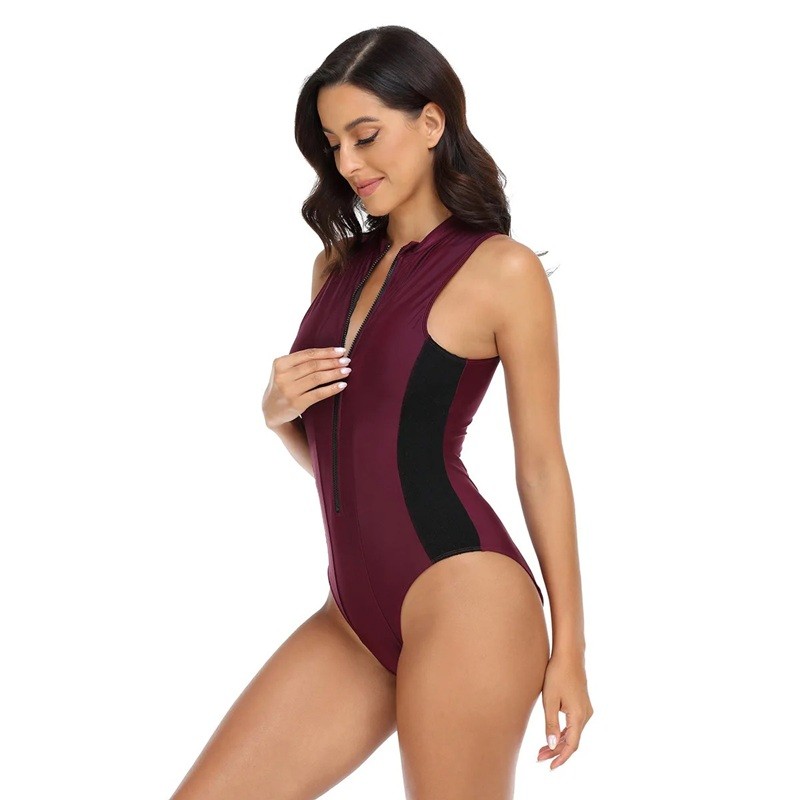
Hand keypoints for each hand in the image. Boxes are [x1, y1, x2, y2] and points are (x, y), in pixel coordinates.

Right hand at [262, 346, 350, 428]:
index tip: (341, 350)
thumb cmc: (284, 386)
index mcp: (280, 363)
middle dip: (332, 362)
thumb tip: (330, 353)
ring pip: (316, 378)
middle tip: (347, 360)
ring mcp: (288, 391)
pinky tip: (342, 385)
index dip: (326, 352)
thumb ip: (300, 361)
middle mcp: (282, 376)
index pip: (307, 354)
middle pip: (313, 365)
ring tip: (347, 371)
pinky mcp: (296, 404)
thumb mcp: (285, 371)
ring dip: (334, 373)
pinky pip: (318, 394)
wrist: (272, 411)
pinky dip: (332, 388)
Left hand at [536, 651, 592, 770]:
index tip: (550, 767)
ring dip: (559, 742)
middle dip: (556, 751)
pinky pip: (574, 725)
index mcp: (578, 715)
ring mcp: (585, 709)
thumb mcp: (550, 700)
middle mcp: (586, 715)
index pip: (572, 745)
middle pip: (572, 741)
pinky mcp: (582, 704)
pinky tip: (553, 735)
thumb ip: (551, 723)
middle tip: (539, 758)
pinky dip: (564, 732)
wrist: (569, 655)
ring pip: (573, 733)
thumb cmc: (557, 674)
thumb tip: (552, 745)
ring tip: (542, 750)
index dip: (561, 758)